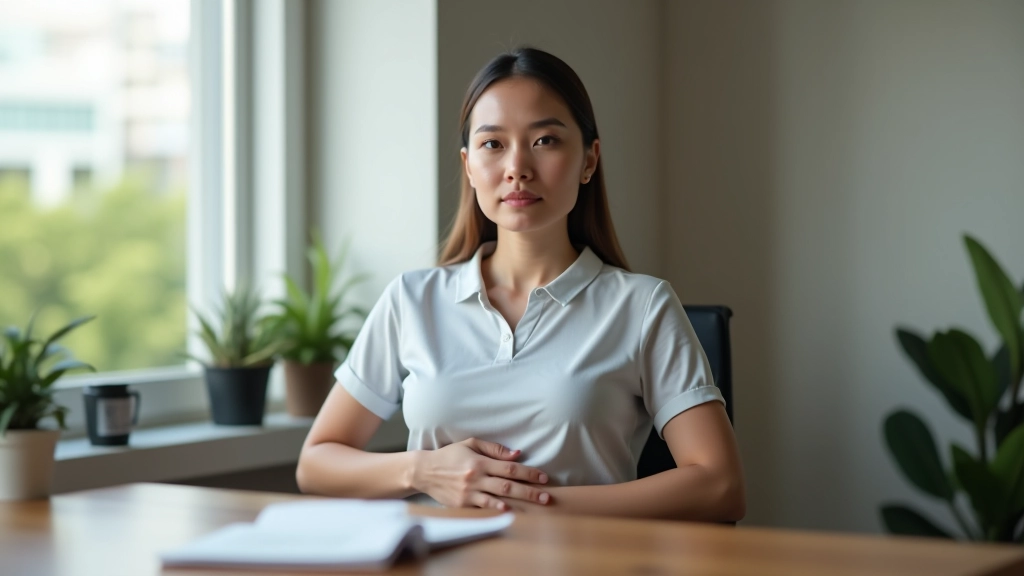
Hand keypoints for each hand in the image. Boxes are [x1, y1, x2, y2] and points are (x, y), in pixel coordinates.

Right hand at [411, 438, 550, 510]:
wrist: (425, 471)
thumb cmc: (449, 455)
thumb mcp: (470, 444)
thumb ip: (494, 449)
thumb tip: (516, 454)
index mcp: (480, 461)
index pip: (510, 467)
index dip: (528, 472)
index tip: (543, 477)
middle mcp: (476, 476)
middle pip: (508, 484)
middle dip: (530, 490)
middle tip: (547, 496)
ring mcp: (469, 491)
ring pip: (498, 496)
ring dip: (519, 501)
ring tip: (536, 505)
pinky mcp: (462, 503)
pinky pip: (483, 506)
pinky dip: (495, 508)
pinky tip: (508, 511)